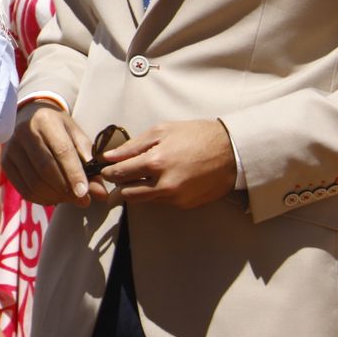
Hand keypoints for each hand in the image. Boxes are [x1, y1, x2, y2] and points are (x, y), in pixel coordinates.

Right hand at [2, 102, 101, 206]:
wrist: (30, 117)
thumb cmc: (59, 129)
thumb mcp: (77, 137)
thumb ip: (90, 163)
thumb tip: (100, 194)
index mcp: (46, 120)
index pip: (62, 151)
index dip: (74, 174)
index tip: (85, 194)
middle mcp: (24, 131)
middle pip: (46, 169)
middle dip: (66, 189)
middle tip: (83, 200)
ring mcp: (11, 147)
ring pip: (34, 182)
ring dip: (55, 196)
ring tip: (69, 198)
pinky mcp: (5, 162)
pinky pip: (24, 189)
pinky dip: (42, 199)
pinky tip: (54, 197)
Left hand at [98, 119, 236, 208]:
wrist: (232, 151)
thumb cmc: (196, 135)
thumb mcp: (161, 131)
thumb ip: (132, 146)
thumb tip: (109, 156)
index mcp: (155, 162)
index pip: (119, 174)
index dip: (108, 172)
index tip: (105, 169)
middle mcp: (164, 185)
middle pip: (127, 194)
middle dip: (119, 185)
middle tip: (119, 176)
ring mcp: (176, 198)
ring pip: (143, 200)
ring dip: (136, 191)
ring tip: (140, 176)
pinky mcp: (186, 205)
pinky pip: (161, 202)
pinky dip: (155, 193)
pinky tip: (161, 180)